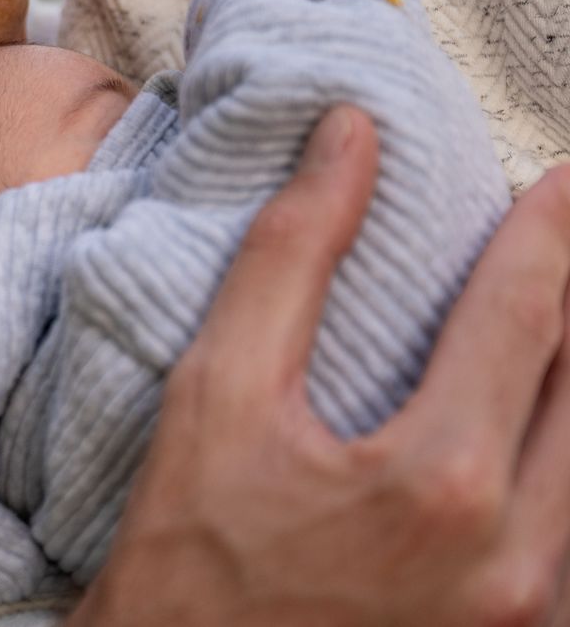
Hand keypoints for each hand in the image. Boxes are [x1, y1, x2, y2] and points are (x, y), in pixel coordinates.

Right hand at [70, 107, 569, 626]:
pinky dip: (558, 457)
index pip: (525, 314)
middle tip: (561, 242)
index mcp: (441, 480)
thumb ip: (289, 258)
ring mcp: (527, 611)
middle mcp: (514, 556)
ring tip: (550, 327)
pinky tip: (531, 426)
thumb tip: (348, 140)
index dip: (548, 232)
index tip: (559, 181)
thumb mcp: (215, 393)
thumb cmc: (187, 556)